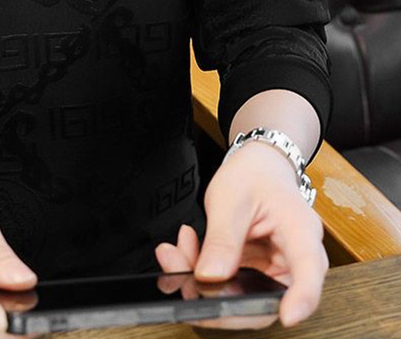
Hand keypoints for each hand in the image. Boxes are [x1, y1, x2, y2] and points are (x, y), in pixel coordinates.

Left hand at [154, 141, 328, 328]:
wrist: (257, 167)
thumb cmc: (253, 176)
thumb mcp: (231, 199)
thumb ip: (223, 238)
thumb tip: (210, 277)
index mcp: (301, 235)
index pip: (309, 275)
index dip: (301, 300)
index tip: (287, 317)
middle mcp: (294, 262)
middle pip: (267, 299)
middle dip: (219, 296)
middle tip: (181, 274)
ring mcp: (273, 271)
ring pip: (242, 297)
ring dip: (203, 284)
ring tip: (175, 253)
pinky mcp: (255, 274)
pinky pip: (228, 286)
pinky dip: (202, 273)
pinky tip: (185, 249)